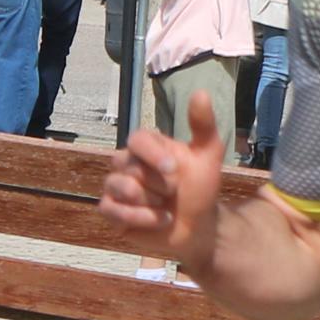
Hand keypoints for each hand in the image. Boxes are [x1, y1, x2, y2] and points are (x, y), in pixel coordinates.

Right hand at [98, 88, 228, 271]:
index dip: (152, 154)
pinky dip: (141, 218)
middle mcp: (127, 163)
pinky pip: (113, 210)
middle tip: (173, 191)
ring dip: (150, 202)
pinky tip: (159, 220)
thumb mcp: (208, 154)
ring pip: (120, 188)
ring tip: (165, 207)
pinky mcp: (112, 211)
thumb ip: (203, 125)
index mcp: (147, 146)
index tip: (173, 169)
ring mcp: (116, 187)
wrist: (199, 226)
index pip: (136, 139)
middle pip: (129, 166)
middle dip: (158, 184)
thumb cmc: (200, 188)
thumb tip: (201, 92)